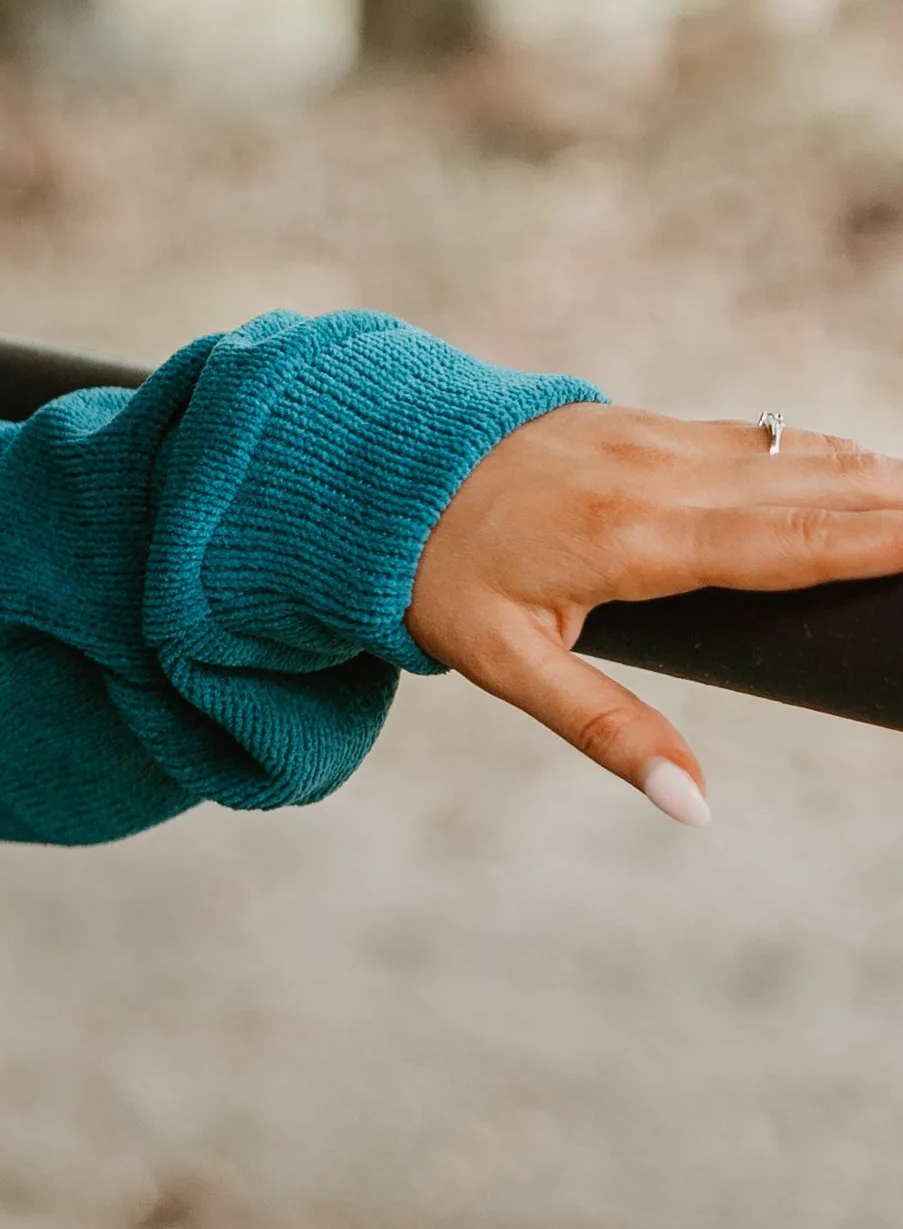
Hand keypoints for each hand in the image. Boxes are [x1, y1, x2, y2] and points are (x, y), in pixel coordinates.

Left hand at [409, 398, 902, 822]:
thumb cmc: (440, 576)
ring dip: (880, 478)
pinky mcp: (651, 425)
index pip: (785, 542)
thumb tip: (695, 802)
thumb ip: (608, 733)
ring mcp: (657, 440)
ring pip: (797, 456)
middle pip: (814, 491)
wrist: (377, 472)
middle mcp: (657, 476)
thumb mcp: (507, 668)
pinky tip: (877, 476)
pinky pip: (762, 440)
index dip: (877, 539)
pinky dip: (828, 458)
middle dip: (901, 506)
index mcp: (632, 538)